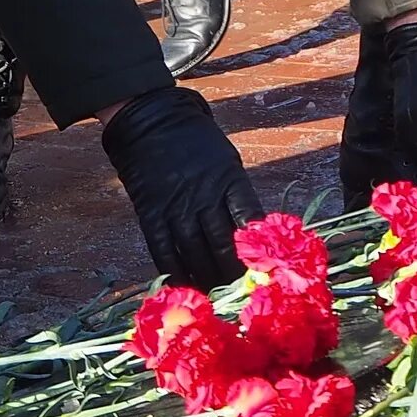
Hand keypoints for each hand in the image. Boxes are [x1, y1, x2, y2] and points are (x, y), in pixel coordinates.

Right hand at [100, 83, 262, 286]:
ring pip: (195, 255)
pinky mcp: (151, 215)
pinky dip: (176, 274)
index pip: (250, 223)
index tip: (266, 271)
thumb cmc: (196, 140)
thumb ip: (239, 196)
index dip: (259, 251)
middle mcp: (204, 198)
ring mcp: (175, 208)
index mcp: (229, 181)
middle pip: (223, 247)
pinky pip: (164, 252)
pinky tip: (186, 287)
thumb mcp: (228, 162)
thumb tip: (253, 234)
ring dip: (208, 279)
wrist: (151, 120)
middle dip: (234, 274)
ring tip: (218, 296)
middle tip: (242, 293)